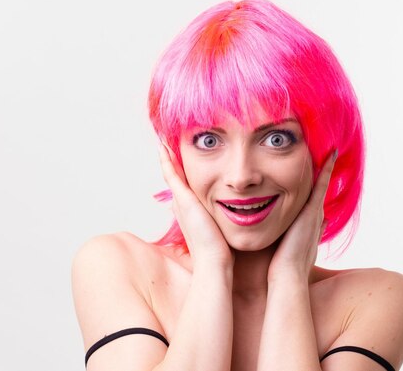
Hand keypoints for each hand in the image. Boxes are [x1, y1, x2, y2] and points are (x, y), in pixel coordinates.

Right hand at [158, 143, 233, 268]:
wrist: (214, 261)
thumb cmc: (222, 249)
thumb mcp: (221, 228)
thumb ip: (224, 218)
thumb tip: (239, 215)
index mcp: (190, 211)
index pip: (184, 186)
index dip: (181, 172)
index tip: (181, 158)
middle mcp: (181, 205)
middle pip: (174, 177)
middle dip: (171, 161)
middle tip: (167, 143)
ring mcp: (180, 201)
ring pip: (170, 173)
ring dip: (167, 157)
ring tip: (164, 140)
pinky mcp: (182, 199)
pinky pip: (171, 174)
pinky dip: (166, 160)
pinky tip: (164, 146)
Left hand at [267, 150, 336, 281]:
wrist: (287, 277)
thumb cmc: (279, 270)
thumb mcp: (282, 254)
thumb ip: (280, 243)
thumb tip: (275, 237)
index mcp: (306, 231)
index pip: (311, 210)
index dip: (313, 198)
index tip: (315, 186)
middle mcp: (314, 221)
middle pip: (319, 196)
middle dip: (322, 181)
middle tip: (327, 162)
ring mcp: (315, 215)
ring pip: (321, 188)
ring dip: (326, 172)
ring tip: (329, 154)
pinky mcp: (313, 212)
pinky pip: (321, 186)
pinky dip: (327, 170)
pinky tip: (330, 154)